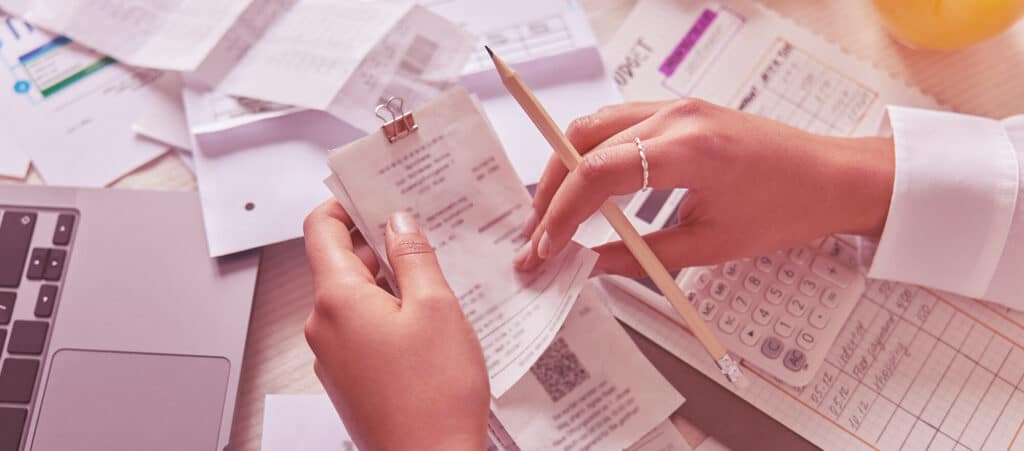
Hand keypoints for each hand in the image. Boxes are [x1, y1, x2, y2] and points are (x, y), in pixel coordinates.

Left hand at [303, 201, 489, 450]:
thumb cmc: (435, 396)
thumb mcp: (436, 308)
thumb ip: (414, 255)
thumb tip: (398, 222)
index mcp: (337, 300)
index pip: (320, 230)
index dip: (343, 205)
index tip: (369, 194)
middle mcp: (324, 326)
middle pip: (339, 264)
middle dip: (379, 246)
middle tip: (421, 235)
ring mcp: (332, 356)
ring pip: (353, 299)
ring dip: (387, 284)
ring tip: (434, 284)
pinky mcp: (348, 379)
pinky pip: (360, 330)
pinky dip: (386, 316)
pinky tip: (425, 325)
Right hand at [516, 98, 894, 275]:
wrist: (832, 177)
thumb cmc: (786, 208)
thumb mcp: (711, 245)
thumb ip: (641, 255)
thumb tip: (590, 265)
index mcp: (688, 150)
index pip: (597, 173)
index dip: (561, 213)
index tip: (545, 247)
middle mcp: (676, 117)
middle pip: (583, 142)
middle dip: (551, 190)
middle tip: (537, 234)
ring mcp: (676, 108)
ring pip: (594, 126)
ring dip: (565, 167)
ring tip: (552, 212)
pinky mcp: (680, 111)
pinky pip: (617, 123)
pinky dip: (591, 153)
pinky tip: (586, 186)